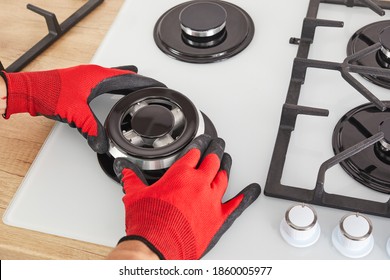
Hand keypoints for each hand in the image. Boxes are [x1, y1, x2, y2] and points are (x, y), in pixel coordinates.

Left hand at [0, 64, 164, 152]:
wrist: (30, 91)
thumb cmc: (48, 93)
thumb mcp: (75, 113)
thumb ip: (91, 128)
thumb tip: (102, 142)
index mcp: (98, 76)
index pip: (130, 79)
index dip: (146, 84)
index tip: (159, 86)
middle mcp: (95, 74)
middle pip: (125, 77)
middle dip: (140, 83)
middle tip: (153, 88)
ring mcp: (88, 78)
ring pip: (115, 78)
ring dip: (128, 83)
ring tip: (139, 85)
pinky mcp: (82, 83)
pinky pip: (106, 82)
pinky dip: (115, 85)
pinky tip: (114, 90)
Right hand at [113, 135, 260, 259]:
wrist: (156, 248)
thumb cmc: (148, 223)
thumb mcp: (135, 195)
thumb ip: (131, 178)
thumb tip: (124, 169)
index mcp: (180, 175)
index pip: (194, 152)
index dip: (199, 144)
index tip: (202, 141)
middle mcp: (198, 184)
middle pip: (212, 160)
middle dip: (215, 150)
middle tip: (218, 144)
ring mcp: (210, 201)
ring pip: (223, 177)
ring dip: (226, 166)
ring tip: (227, 159)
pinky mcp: (218, 218)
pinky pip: (236, 204)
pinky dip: (246, 196)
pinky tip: (252, 190)